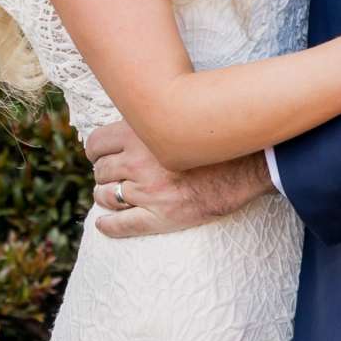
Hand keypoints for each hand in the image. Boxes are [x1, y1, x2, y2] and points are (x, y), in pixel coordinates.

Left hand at [84, 119, 272, 239]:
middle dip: (103, 173)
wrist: (244, 163)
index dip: (96, 150)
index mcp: (139, 133)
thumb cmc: (211, 135)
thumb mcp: (175, 115)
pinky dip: (108, 225)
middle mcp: (138, 162)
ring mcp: (148, 191)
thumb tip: (131, 114)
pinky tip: (103, 224)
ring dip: (105, 195)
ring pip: (107, 196)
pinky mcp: (160, 216)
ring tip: (110, 194)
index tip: (100, 154)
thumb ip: (151, 117)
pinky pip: (122, 225)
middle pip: (101, 170)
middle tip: (110, 174)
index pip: (97, 143)